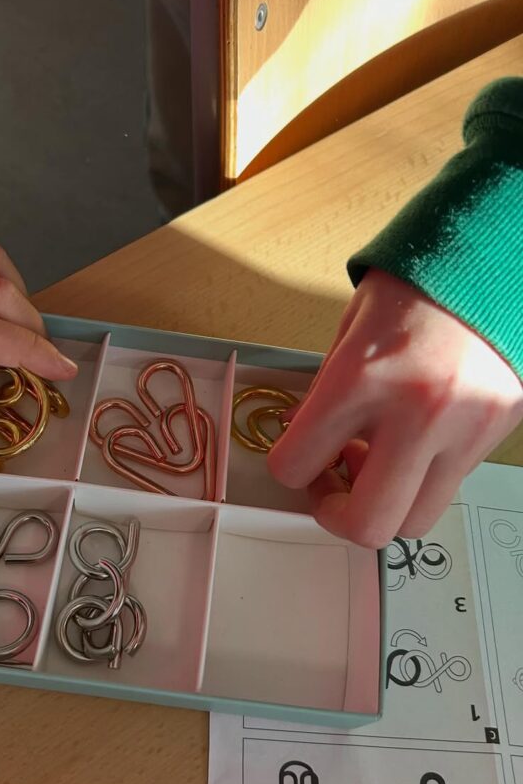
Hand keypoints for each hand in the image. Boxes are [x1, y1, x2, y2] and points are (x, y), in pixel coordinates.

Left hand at [267, 269, 522, 547]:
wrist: (493, 260)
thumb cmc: (416, 289)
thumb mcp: (348, 335)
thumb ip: (324, 397)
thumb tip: (306, 444)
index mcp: (362, 377)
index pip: (296, 465)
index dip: (289, 470)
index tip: (297, 460)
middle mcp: (416, 412)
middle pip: (366, 524)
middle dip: (337, 515)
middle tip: (332, 490)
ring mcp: (464, 430)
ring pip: (413, 521)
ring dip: (385, 506)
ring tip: (376, 465)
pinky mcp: (495, 435)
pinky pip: (446, 488)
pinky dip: (419, 480)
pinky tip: (411, 444)